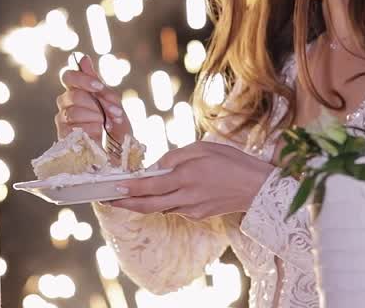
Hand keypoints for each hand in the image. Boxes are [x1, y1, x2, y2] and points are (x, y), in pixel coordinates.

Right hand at [54, 54, 130, 144]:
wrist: (118, 154)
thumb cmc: (114, 126)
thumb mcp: (112, 102)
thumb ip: (97, 83)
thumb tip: (83, 58)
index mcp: (76, 91)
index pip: (68, 76)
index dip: (83, 79)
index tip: (99, 87)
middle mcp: (65, 104)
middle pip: (75, 94)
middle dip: (99, 104)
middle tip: (115, 113)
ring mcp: (62, 120)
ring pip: (75, 111)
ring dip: (98, 118)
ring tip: (109, 126)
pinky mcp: (63, 137)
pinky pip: (75, 128)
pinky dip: (92, 130)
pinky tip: (100, 134)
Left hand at [109, 141, 274, 220]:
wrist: (257, 187)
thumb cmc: (231, 161)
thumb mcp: (202, 148)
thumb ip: (176, 158)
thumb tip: (155, 168)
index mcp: (186, 177)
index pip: (150, 186)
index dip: (129, 189)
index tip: (112, 187)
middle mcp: (187, 197)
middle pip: (148, 205)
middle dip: (125, 203)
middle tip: (107, 199)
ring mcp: (192, 210)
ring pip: (160, 208)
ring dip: (142, 203)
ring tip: (126, 195)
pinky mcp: (198, 215)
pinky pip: (175, 208)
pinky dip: (165, 201)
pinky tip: (164, 193)